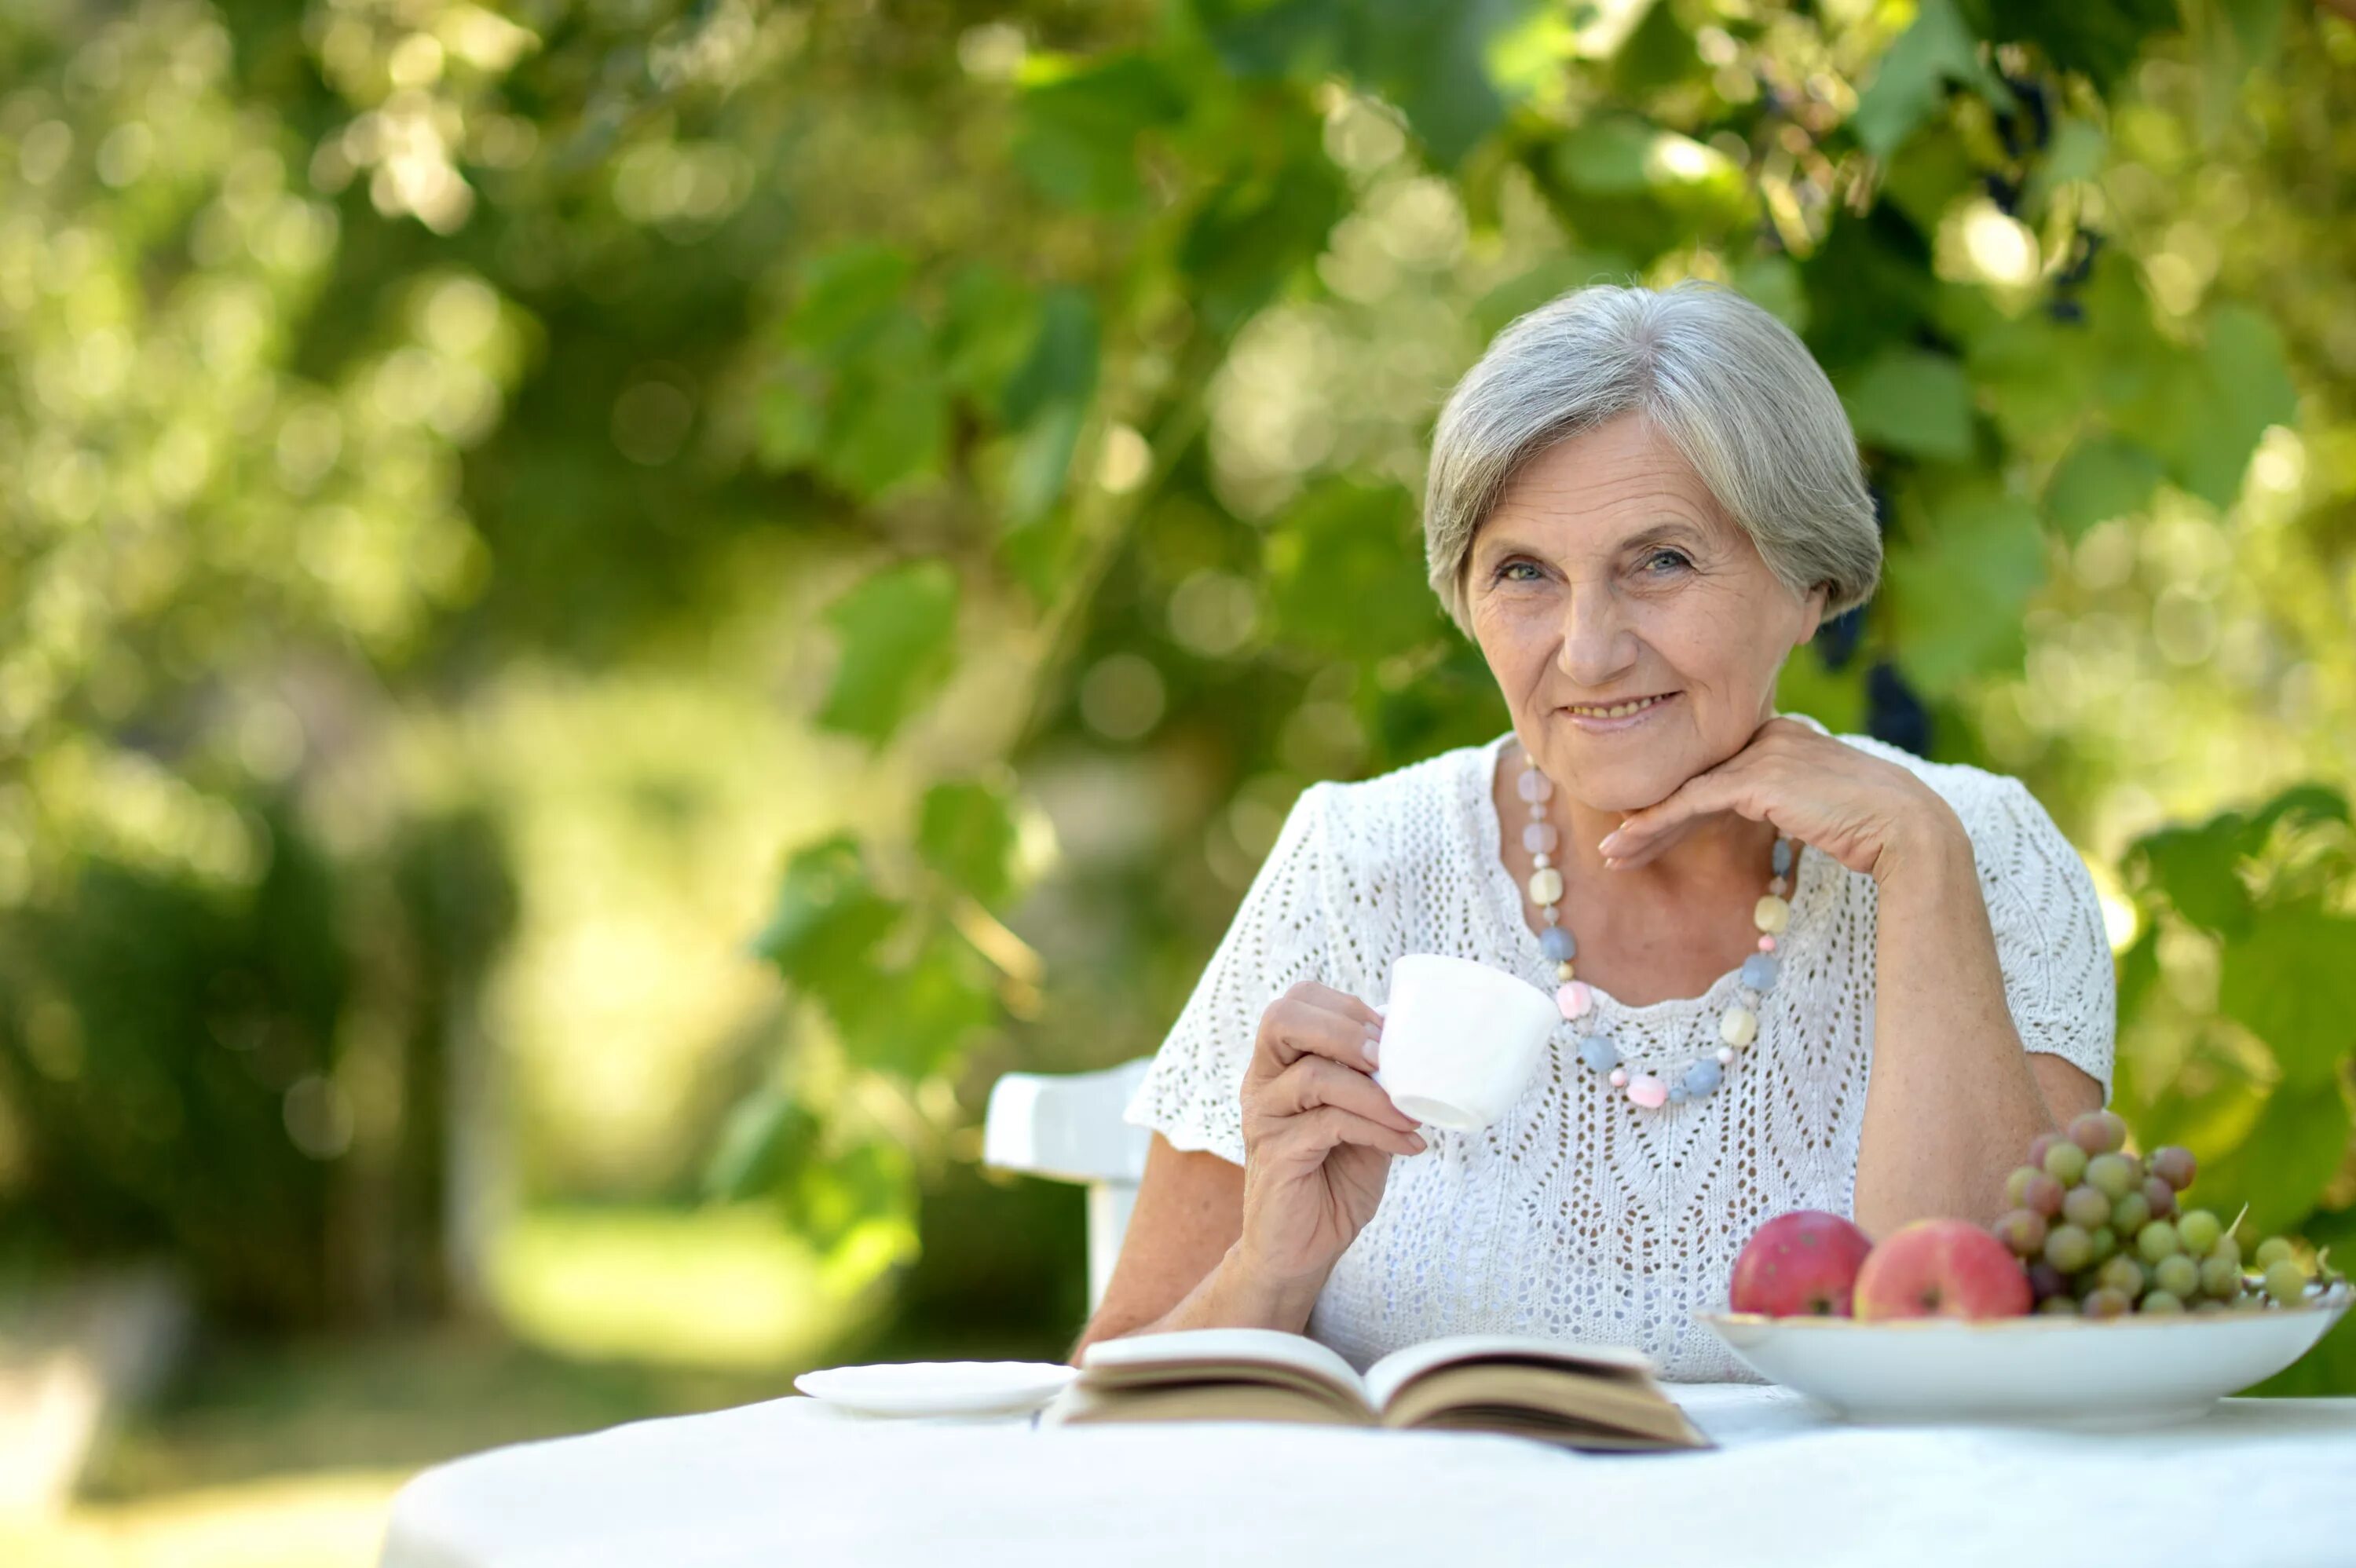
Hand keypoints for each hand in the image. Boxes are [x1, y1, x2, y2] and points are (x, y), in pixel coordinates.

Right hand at [1235, 981, 1424, 1304]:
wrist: (1303, 1249)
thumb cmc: (1334, 1179)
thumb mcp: (1362, 1120)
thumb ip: (1373, 1084)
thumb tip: (1418, 1051)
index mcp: (1278, 1064)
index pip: (1294, 1002)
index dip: (1344, 1006)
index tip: (1389, 1034)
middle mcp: (1261, 1083)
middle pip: (1282, 1018)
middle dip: (1345, 1030)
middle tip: (1388, 1058)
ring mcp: (1264, 1118)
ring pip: (1314, 1075)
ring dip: (1375, 1091)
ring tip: (1411, 1113)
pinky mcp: (1276, 1155)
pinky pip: (1331, 1124)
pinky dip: (1378, 1128)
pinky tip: (1407, 1145)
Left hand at [1594, 714, 1962, 885]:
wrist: (1907, 828)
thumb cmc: (1873, 826)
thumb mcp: (1819, 803)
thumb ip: (1783, 797)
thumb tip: (1760, 812)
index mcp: (1784, 734)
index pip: (1717, 770)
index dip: (1679, 803)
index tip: (1647, 831)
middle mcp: (1769, 733)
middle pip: (1696, 777)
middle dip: (1654, 815)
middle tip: (1617, 846)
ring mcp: (1762, 752)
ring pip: (1686, 790)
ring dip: (1645, 825)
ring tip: (1611, 854)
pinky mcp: (1757, 778)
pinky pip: (1692, 802)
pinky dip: (1656, 823)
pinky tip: (1628, 842)